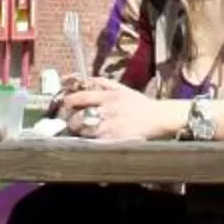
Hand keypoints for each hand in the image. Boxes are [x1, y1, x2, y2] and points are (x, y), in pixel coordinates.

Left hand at [60, 78, 175, 142]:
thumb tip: (84, 80)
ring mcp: (109, 128)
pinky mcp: (113, 142)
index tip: (66, 105)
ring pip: (84, 132)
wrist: (157, 119)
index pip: (80, 98)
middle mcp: (106, 112)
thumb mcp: (122, 88)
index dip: (68, 102)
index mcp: (107, 97)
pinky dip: (90, 142)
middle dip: (72, 122)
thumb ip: (102, 83)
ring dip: (80, 133)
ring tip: (82, 133)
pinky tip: (92, 141)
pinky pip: (94, 143)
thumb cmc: (139, 104)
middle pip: (78, 118)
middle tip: (72, 123)